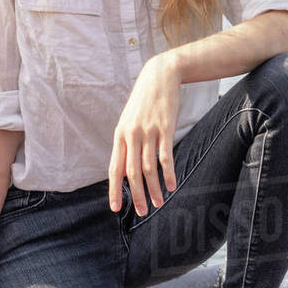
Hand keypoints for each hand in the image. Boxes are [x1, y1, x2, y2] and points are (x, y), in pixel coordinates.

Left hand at [109, 52, 180, 214]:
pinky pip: (166, 157)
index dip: (115, 190)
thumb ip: (127, 143)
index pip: (115, 168)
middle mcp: (132, 135)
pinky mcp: (165, 128)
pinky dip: (169, 173)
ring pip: (149, 168)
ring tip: (159, 203)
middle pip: (132, 172)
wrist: (160, 75)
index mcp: (120, 135)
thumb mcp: (129, 120)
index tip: (116, 208)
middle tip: (143, 212)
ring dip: (154, 188)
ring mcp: (149, 132)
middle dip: (137, 195)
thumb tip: (125, 169)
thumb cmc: (144, 101)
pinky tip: (172, 185)